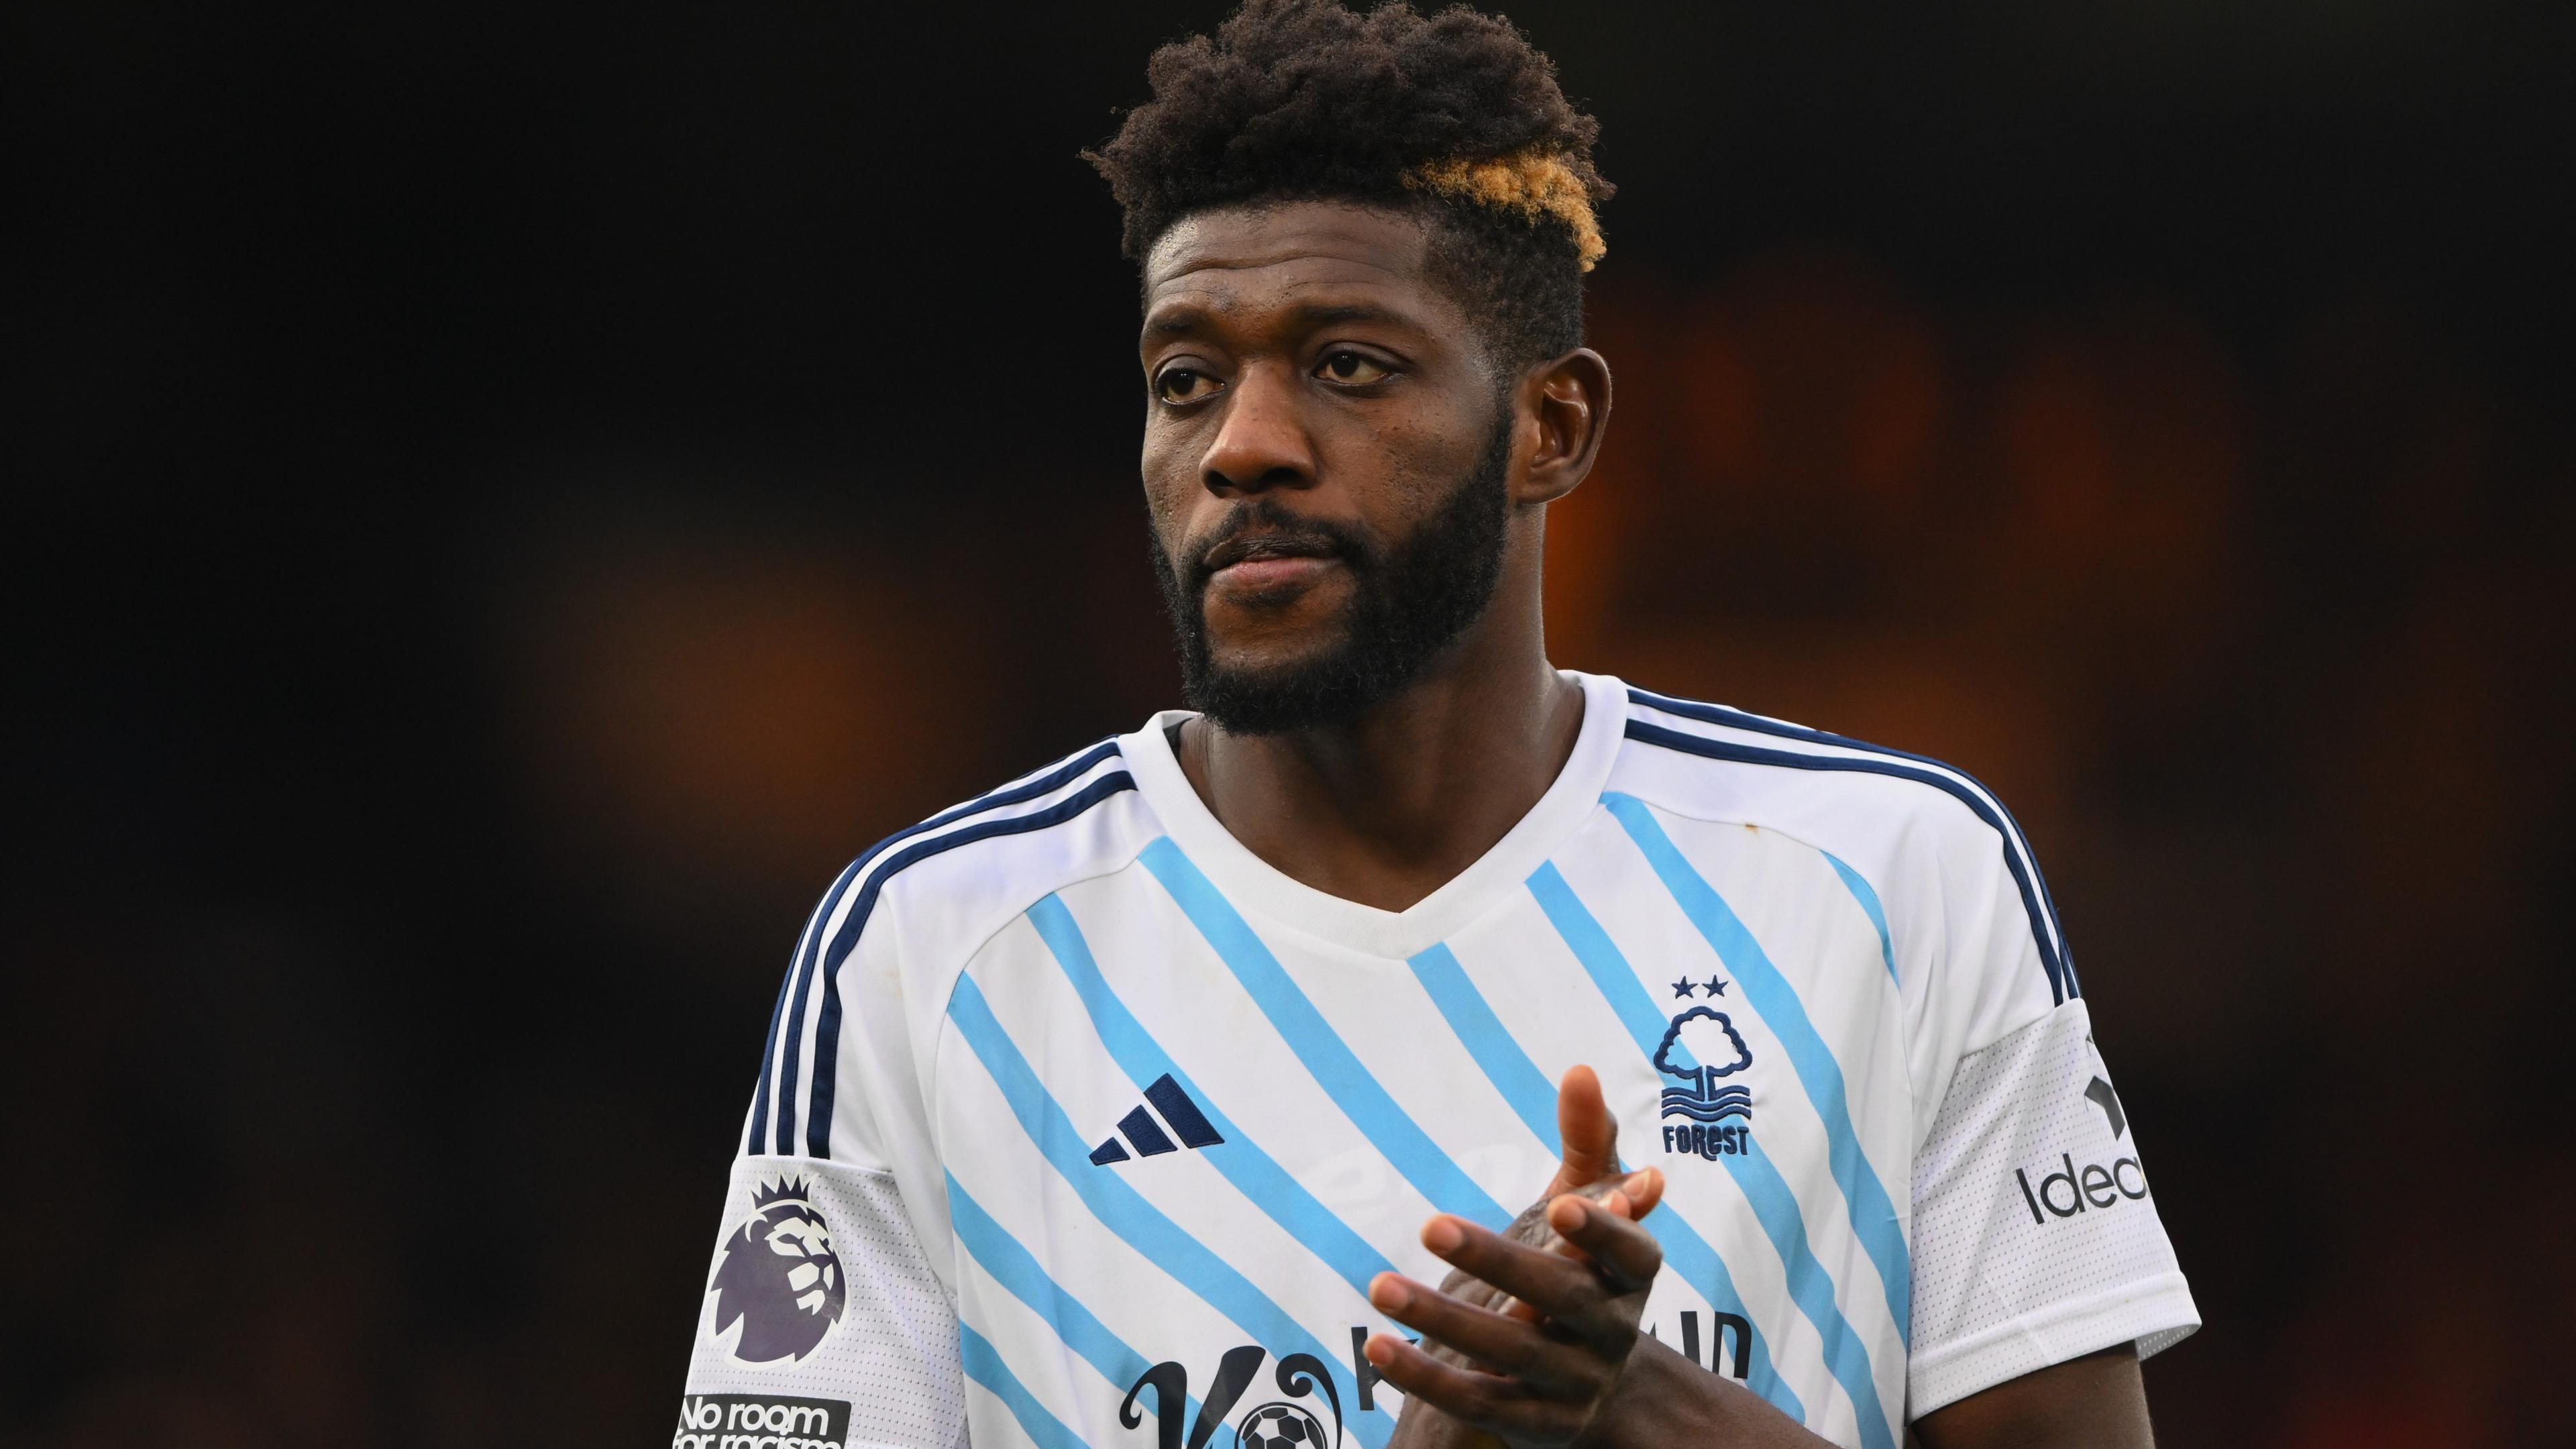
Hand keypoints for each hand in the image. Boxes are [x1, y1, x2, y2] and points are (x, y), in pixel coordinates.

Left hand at [1370, 1067, 1665, 1446]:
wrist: (1595, 1388)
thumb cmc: (1584, 1272)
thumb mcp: (1588, 1209)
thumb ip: (1588, 1142)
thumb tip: (1579, 1069)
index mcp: (1633, 1275)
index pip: (1630, 1253)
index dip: (1601, 1232)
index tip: (1559, 1207)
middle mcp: (1613, 1332)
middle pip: (1561, 1299)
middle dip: (1497, 1262)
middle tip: (1429, 1224)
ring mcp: (1575, 1384)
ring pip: (1511, 1353)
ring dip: (1443, 1318)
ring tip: (1378, 1285)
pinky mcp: (1536, 1425)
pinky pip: (1478, 1402)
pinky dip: (1426, 1376)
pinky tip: (1376, 1347)